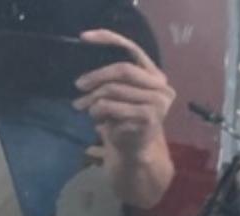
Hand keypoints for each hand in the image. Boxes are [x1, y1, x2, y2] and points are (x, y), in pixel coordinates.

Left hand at [72, 29, 174, 156]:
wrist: (135, 153)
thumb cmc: (125, 122)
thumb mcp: (120, 97)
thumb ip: (112, 80)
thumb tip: (86, 72)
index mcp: (154, 74)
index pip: (132, 48)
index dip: (108, 39)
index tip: (85, 38)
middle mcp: (161, 85)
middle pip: (123, 69)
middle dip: (96, 76)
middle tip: (78, 85)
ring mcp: (157, 102)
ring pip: (114, 90)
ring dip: (93, 100)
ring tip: (82, 107)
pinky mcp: (148, 118)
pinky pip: (113, 109)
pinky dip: (99, 113)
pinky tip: (97, 121)